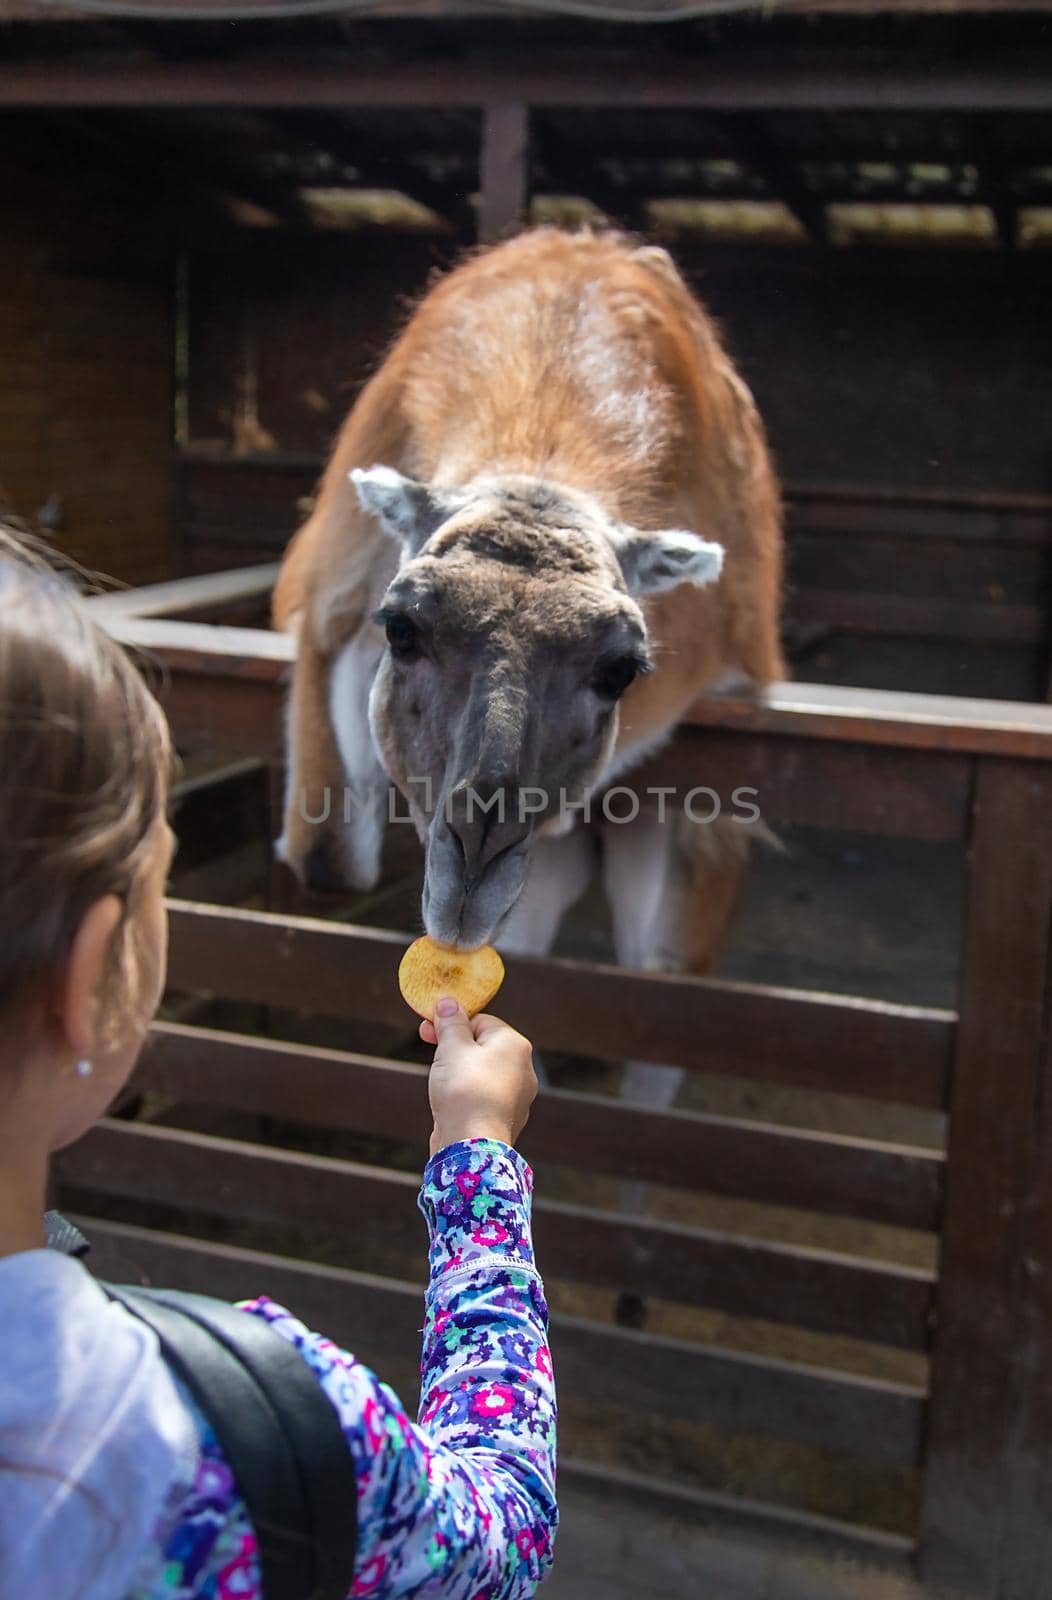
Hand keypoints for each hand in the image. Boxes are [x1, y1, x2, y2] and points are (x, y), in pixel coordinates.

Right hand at [421, 998, 537, 1156]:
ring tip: (440, 1081)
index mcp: (515, 1045)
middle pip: (483, 1046)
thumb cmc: (463, 1090)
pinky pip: (483, 1096)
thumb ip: (451, 1022)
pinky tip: (451, 1103)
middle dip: (454, 1046)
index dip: (453, 1023)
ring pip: (482, 1072)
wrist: (471, 1146)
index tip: (428, 1028)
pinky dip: (466, 1095)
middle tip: (428, 1046)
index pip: (482, 1021)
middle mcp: (524, 1069)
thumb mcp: (452, 1047)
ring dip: (459, 1071)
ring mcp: (517, 1096)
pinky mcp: (505, 1118)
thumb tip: (449, 1002)